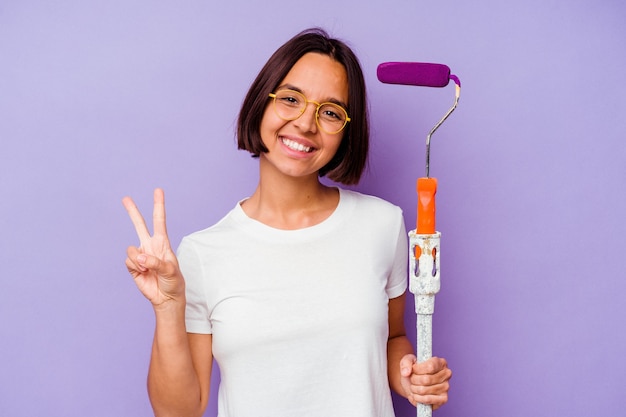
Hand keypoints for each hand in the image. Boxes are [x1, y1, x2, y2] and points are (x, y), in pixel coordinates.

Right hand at [123, 188, 183, 306]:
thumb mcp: (171, 271)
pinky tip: (143, 273)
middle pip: (139, 225)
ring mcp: (140, 255)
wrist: (166, 297)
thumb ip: (156, 262)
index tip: (158, 190)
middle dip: (132, 211)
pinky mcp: (133, 266)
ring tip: (149, 269)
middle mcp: (150, 246)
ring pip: (132, 249)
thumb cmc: (173, 282)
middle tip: (125, 198)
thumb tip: (141, 256)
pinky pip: (129, 261)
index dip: (158, 205)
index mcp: (162, 243)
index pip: (159, 220)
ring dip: (140, 260)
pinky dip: (136, 267)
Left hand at [399, 355, 451, 409]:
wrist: (412, 383)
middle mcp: (446, 374)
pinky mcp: (443, 399)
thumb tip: (406, 372)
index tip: (413, 369)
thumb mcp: (407, 361)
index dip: (418, 369)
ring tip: (414, 386)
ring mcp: (446, 387)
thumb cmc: (413, 371)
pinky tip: (417, 395)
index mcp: (440, 362)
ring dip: (414, 389)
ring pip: (424, 390)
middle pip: (426, 379)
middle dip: (414, 380)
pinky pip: (428, 399)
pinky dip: (418, 398)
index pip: (430, 367)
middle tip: (412, 379)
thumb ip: (406, 362)